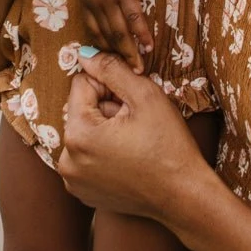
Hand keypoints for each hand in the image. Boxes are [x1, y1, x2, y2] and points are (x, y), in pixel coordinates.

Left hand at [59, 50, 205, 220]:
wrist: (184, 196)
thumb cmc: (169, 146)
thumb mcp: (145, 96)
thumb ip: (111, 69)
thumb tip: (84, 54)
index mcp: (78, 133)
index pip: (82, 84)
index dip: (110, 86)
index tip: (131, 103)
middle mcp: (67, 159)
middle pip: (82, 110)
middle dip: (107, 109)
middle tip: (136, 125)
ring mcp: (73, 179)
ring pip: (85, 132)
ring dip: (105, 130)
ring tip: (134, 143)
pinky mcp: (82, 192)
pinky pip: (86, 157)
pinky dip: (103, 153)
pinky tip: (128, 160)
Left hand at [79, 0, 150, 71]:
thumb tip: (107, 14)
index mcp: (85, 0)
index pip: (93, 31)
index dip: (104, 49)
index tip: (113, 62)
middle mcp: (93, 2)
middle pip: (106, 37)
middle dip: (117, 58)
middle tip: (127, 74)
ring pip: (119, 32)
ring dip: (130, 52)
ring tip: (139, 67)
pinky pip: (134, 19)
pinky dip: (141, 34)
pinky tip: (148, 45)